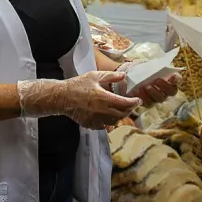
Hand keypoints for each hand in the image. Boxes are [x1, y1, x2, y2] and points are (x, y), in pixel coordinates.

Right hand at [17, 72, 140, 128]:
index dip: (134, 102)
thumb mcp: (94, 76)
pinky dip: (109, 121)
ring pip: (114, 121)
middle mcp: (102, 111)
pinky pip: (104, 125)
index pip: (124, 103)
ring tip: (121, 110)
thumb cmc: (78, 85)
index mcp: (104, 98)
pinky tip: (108, 115)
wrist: (62, 97)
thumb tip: (124, 76)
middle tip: (131, 105)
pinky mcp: (91, 124)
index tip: (138, 100)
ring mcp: (96, 119)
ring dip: (120, 116)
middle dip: (129, 110)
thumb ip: (110, 76)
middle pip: (122, 114)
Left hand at [114, 63, 179, 105]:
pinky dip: (144, 96)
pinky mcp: (149, 103)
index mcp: (168, 78)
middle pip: (172, 91)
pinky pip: (149, 102)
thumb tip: (154, 65)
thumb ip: (152, 65)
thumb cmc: (139, 69)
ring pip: (161, 98)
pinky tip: (139, 90)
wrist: (127, 78)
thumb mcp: (145, 64)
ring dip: (154, 92)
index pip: (178, 79)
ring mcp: (158, 97)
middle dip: (165, 86)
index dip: (177, 79)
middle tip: (157, 80)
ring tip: (147, 86)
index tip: (173, 76)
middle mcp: (166, 90)